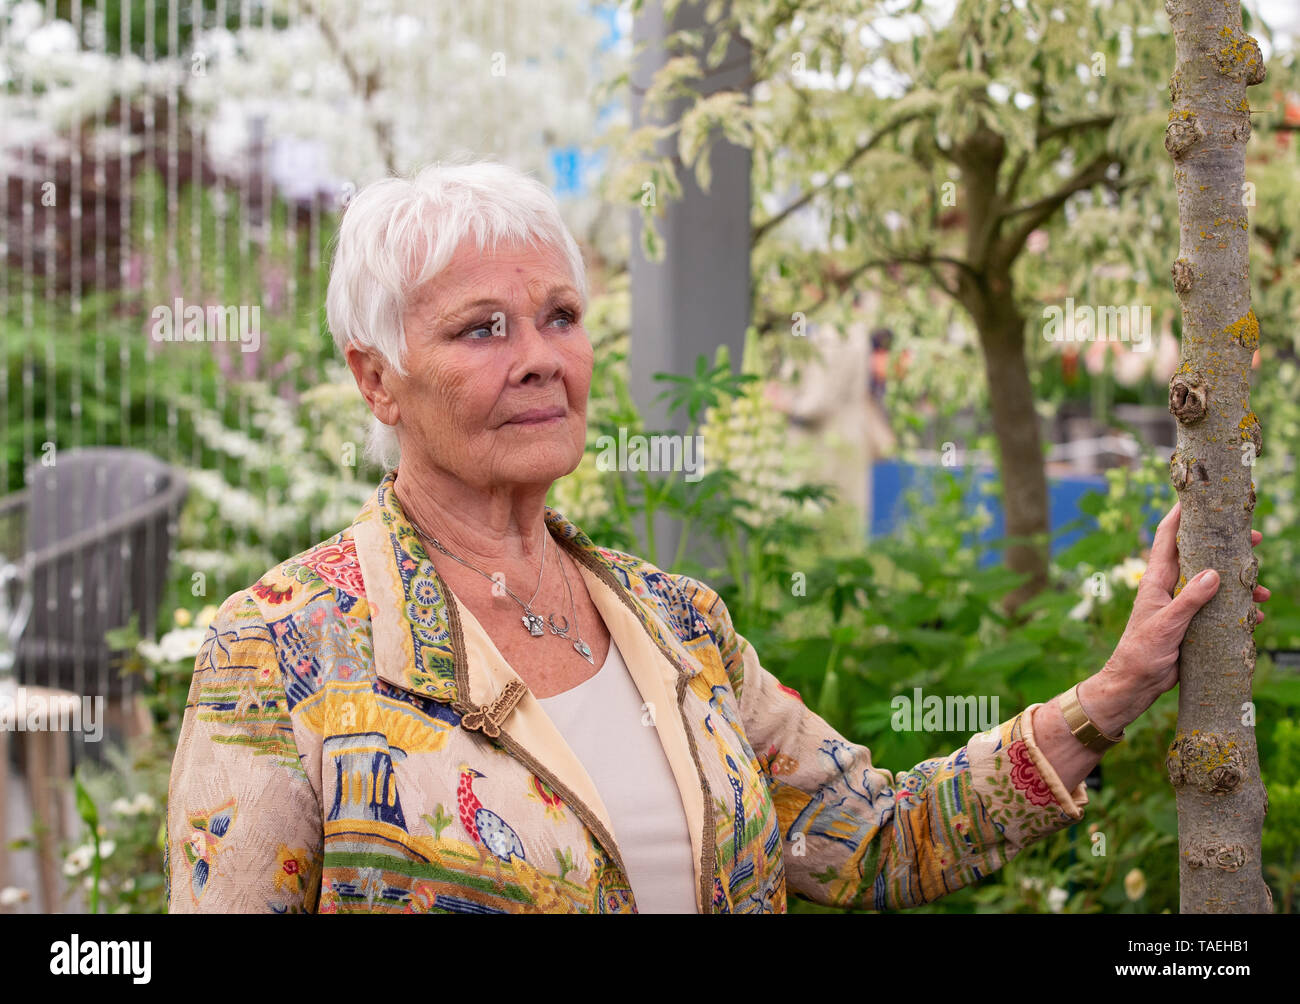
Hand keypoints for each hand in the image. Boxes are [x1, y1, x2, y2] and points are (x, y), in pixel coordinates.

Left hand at [1103, 501, 1270, 705]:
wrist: (1136, 683)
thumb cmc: (1142, 650)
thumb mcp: (1167, 623)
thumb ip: (1189, 599)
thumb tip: (1214, 573)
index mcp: (1156, 580)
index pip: (1168, 538)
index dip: (1180, 515)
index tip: (1197, 497)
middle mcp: (1170, 587)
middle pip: (1200, 557)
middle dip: (1226, 548)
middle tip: (1254, 540)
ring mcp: (1181, 605)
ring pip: (1215, 584)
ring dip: (1239, 585)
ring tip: (1261, 590)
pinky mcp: (1192, 624)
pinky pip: (1218, 610)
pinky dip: (1236, 611)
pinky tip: (1253, 618)